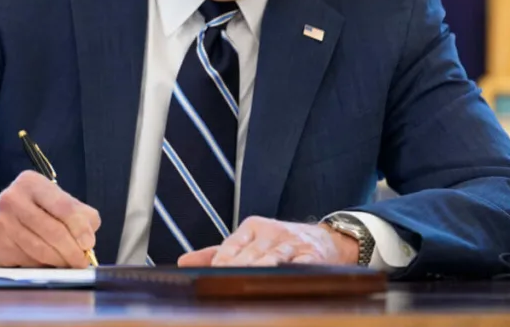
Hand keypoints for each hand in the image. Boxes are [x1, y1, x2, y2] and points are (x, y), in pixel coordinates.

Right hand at [0, 171, 100, 267]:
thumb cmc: (36, 210)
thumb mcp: (58, 202)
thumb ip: (80, 214)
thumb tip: (88, 238)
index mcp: (32, 182)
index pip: (64, 206)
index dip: (80, 228)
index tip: (88, 243)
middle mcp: (14, 199)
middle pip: (53, 231)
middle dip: (72, 250)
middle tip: (82, 261)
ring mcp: (3, 222)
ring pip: (41, 249)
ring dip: (60, 261)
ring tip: (70, 264)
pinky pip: (29, 260)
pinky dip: (44, 265)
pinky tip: (49, 263)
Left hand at [177, 216, 358, 266]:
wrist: (326, 240)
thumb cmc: (279, 243)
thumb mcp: (249, 241)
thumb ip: (216, 253)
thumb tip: (183, 262)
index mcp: (253, 226)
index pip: (232, 245)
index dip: (222, 262)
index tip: (210, 278)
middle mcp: (272, 231)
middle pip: (251, 253)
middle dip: (238, 268)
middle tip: (224, 283)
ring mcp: (292, 242)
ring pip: (273, 256)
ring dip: (261, 267)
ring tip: (249, 278)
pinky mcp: (311, 255)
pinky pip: (299, 263)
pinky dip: (290, 270)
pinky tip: (282, 278)